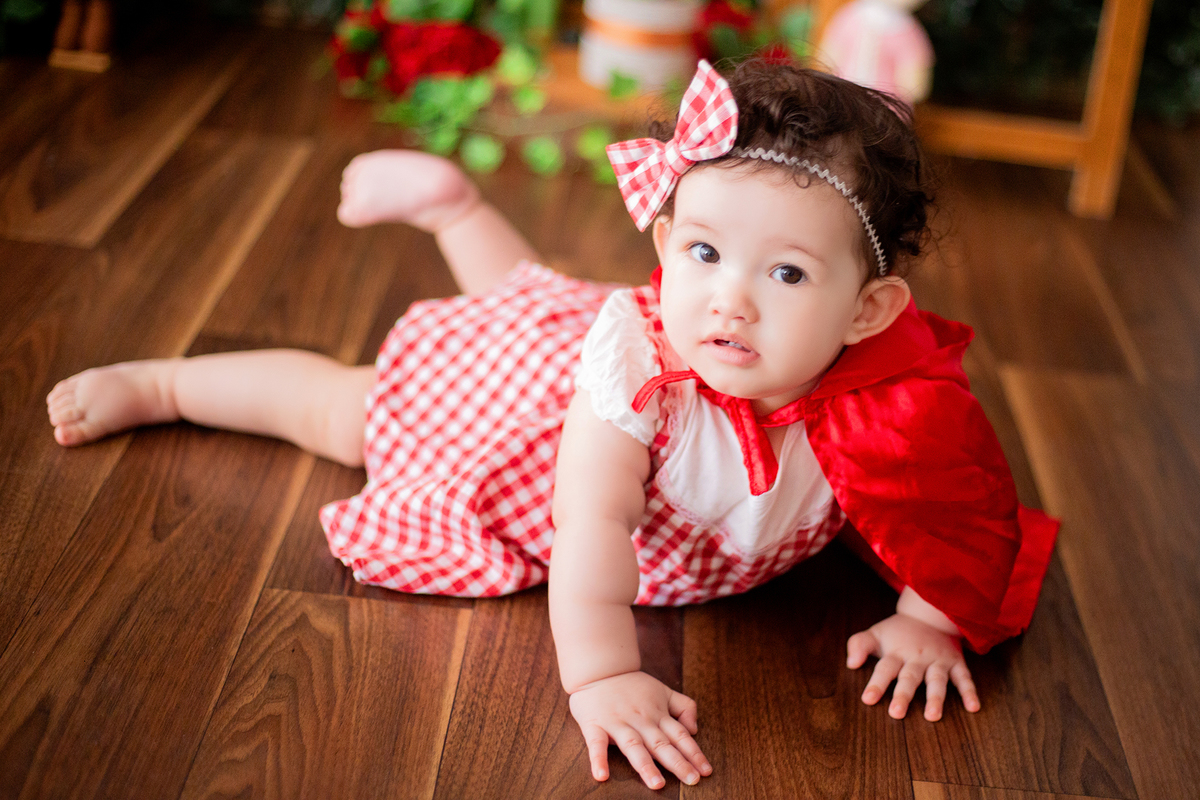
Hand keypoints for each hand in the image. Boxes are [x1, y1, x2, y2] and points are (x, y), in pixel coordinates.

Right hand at [568, 671, 711, 788]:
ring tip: (656, 784)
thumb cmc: (631, 685)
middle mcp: (640, 720)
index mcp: (657, 714)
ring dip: (645, 765)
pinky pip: (596, 744)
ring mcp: (617, 723)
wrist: (598, 668)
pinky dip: (599, 759)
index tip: (705, 771)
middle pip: (661, 744)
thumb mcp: (663, 690)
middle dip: (677, 763)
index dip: (693, 753)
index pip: (679, 735)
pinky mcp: (595, 725)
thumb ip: (684, 707)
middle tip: (691, 780)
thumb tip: (694, 730)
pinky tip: (601, 775)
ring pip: (633, 746)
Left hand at [846, 613, 980, 720]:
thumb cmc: (898, 632)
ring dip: (935, 697)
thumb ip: (859, 645)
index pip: (885, 668)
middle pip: (909, 677)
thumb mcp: (876, 633)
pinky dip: (970, 692)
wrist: (930, 614)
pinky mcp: (956, 663)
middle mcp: (917, 657)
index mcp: (897, 652)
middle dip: (903, 695)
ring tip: (932, 716)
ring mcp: (938, 660)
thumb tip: (851, 663)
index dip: (876, 683)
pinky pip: (965, 678)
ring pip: (937, 680)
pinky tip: (973, 707)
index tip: (868, 699)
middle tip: (896, 713)